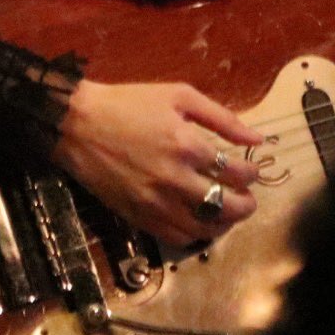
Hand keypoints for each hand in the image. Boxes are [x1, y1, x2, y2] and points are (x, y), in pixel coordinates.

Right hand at [51, 79, 263, 246]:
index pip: (235, 172)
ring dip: (224, 223)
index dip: (250, 174)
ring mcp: (155, 203)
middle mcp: (175, 179)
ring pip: (203, 228)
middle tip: (249, 199)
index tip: (251, 171)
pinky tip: (199, 223)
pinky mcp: (137, 217)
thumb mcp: (179, 96)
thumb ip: (222, 117)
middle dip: (245, 205)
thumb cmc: (129, 104)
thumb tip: (257, 137)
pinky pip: (175, 237)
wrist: (77, 123)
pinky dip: (194, 235)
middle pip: (225, 206)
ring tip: (228, 213)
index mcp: (188, 145)